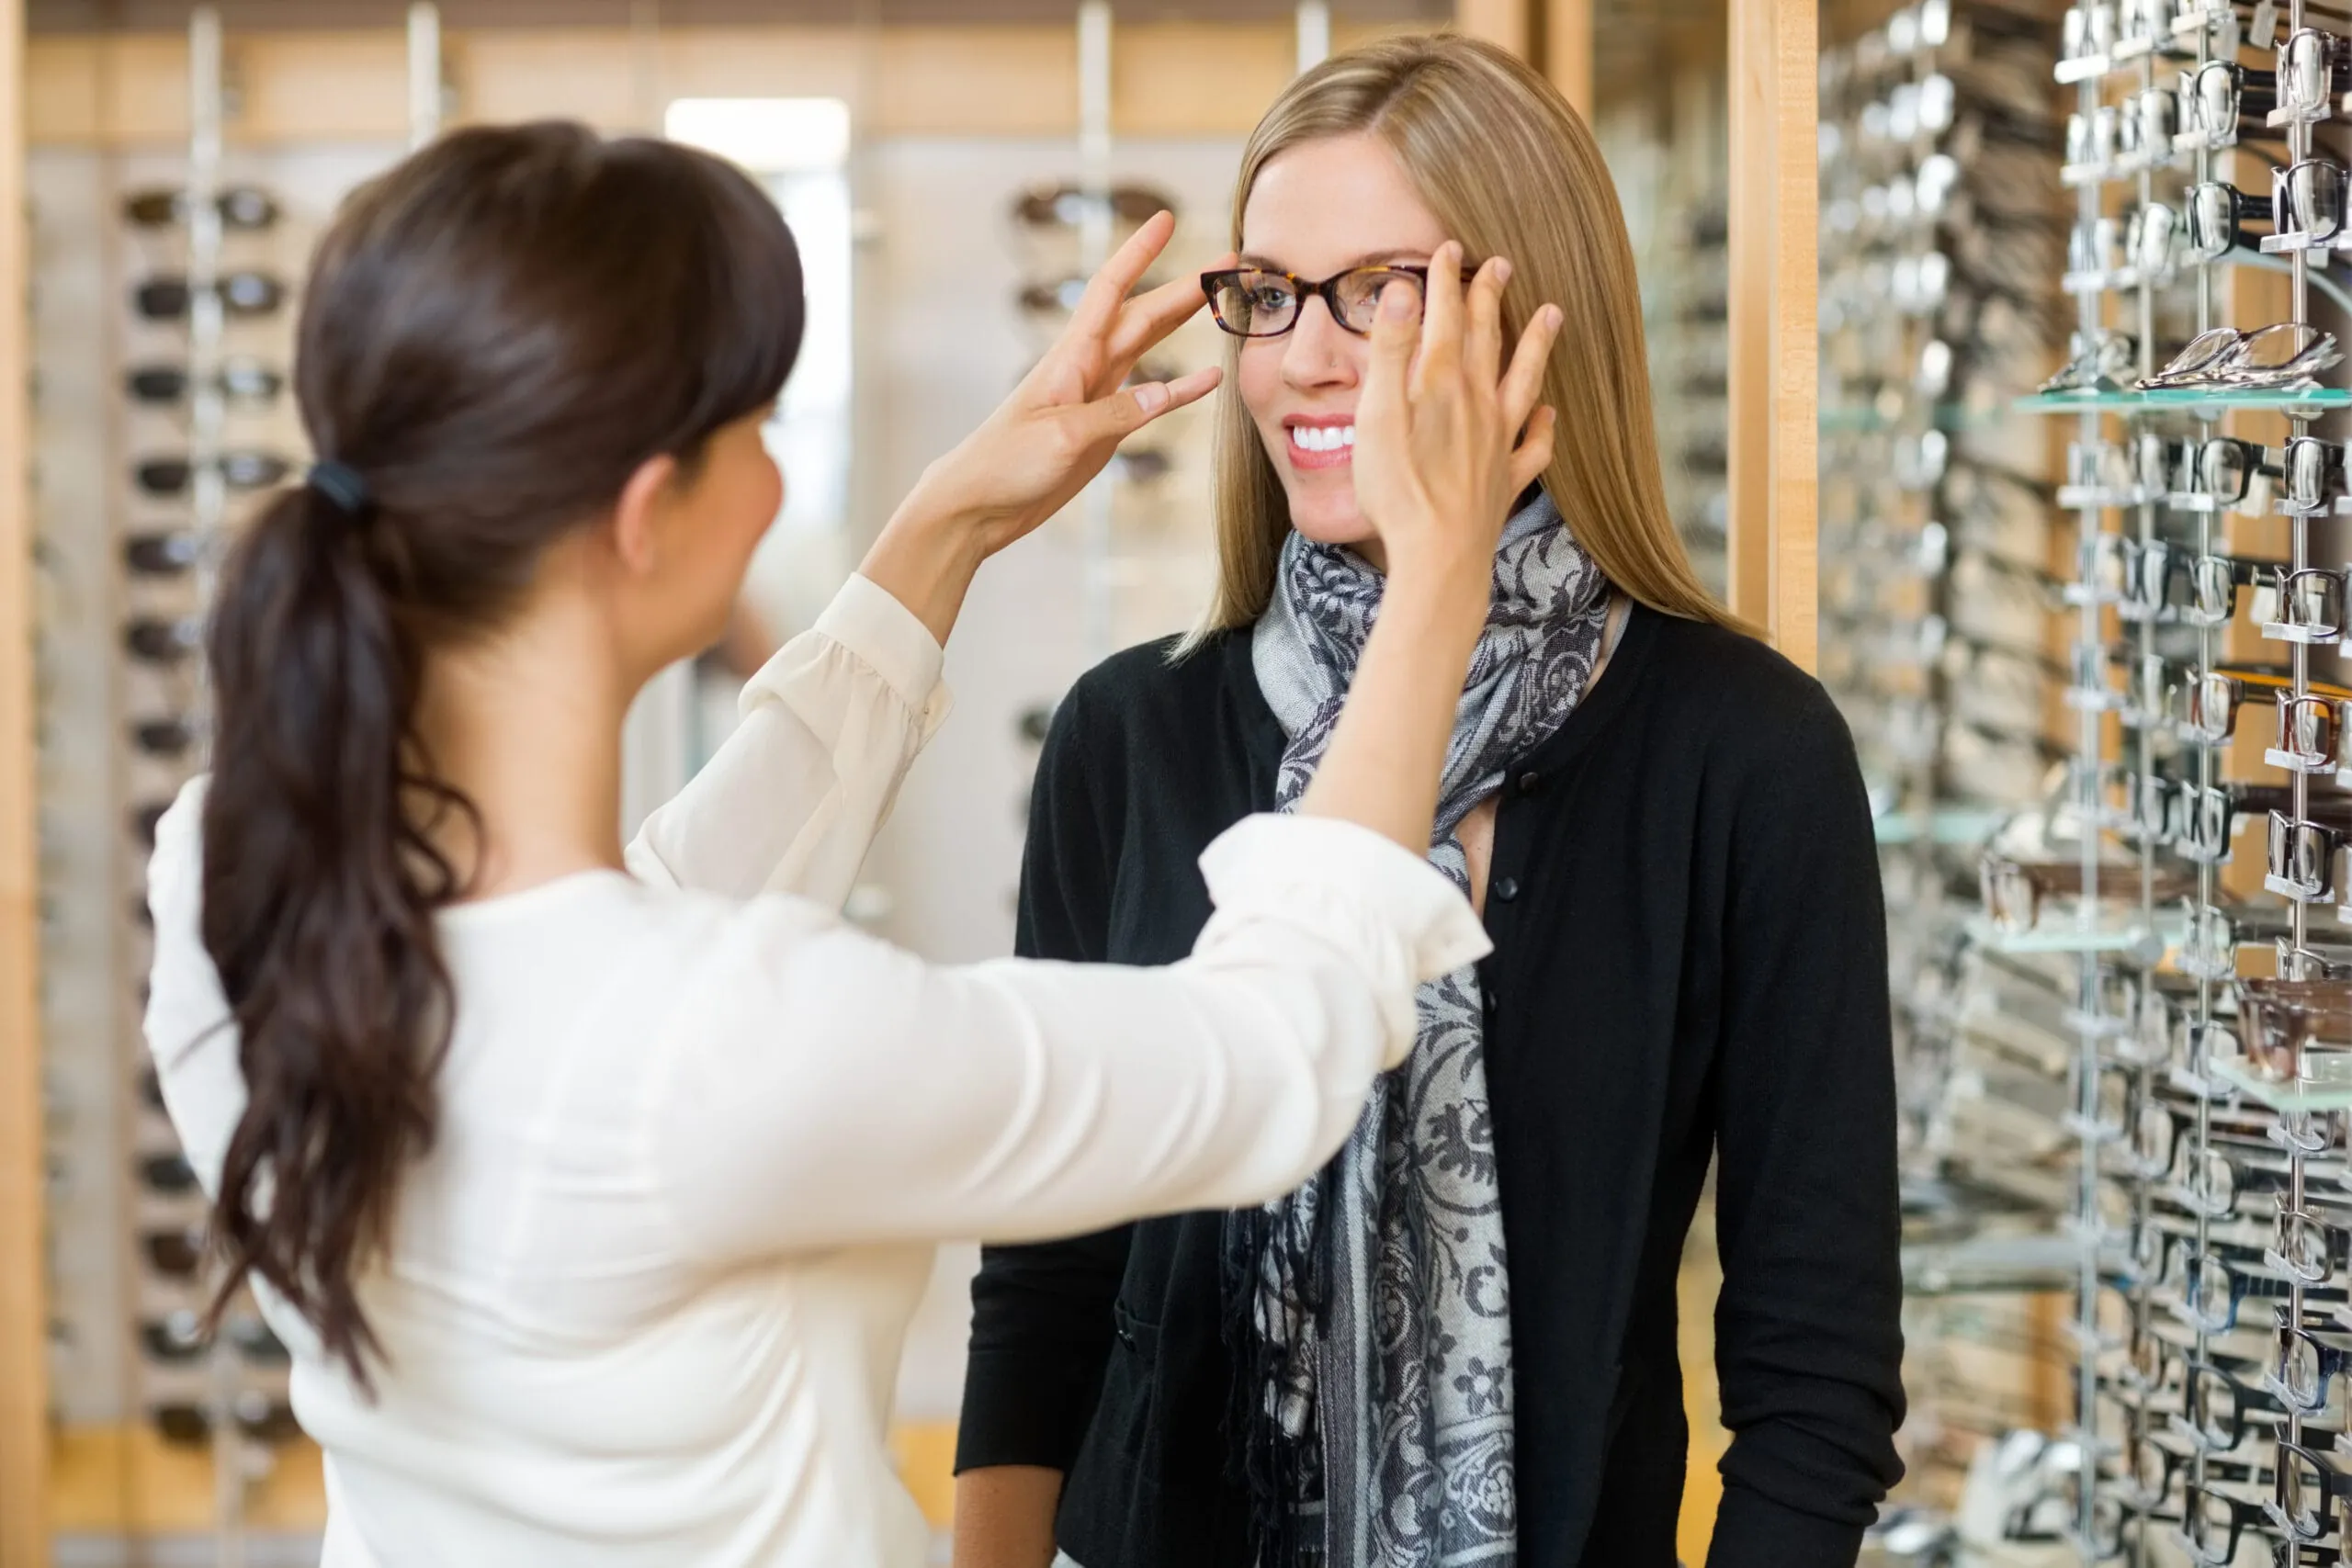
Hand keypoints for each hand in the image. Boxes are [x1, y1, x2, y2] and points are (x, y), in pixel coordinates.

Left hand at [899, 211, 1225, 558]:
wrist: (980, 504)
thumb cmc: (1004, 463)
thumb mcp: (1061, 437)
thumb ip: (1115, 414)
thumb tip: (1166, 394)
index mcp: (1070, 357)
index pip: (1110, 290)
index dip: (1138, 253)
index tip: (1166, 220)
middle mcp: (1086, 368)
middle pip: (1143, 314)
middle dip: (1182, 286)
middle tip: (1226, 262)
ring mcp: (1097, 396)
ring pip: (1148, 346)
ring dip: (1182, 322)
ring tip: (1219, 300)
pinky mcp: (1104, 428)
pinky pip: (1151, 402)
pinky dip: (1182, 390)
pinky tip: (1209, 378)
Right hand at [1350, 240, 1561, 584]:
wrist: (1438, 557)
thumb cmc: (1399, 490)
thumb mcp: (1377, 414)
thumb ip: (1389, 351)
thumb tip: (1401, 290)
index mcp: (1441, 383)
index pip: (1446, 317)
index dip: (1445, 280)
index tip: (1448, 248)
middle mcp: (1477, 404)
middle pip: (1488, 339)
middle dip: (1490, 298)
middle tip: (1500, 264)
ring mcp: (1497, 442)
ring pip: (1523, 381)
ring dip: (1536, 346)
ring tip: (1552, 315)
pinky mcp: (1504, 480)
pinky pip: (1532, 447)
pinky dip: (1543, 428)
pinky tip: (1549, 417)